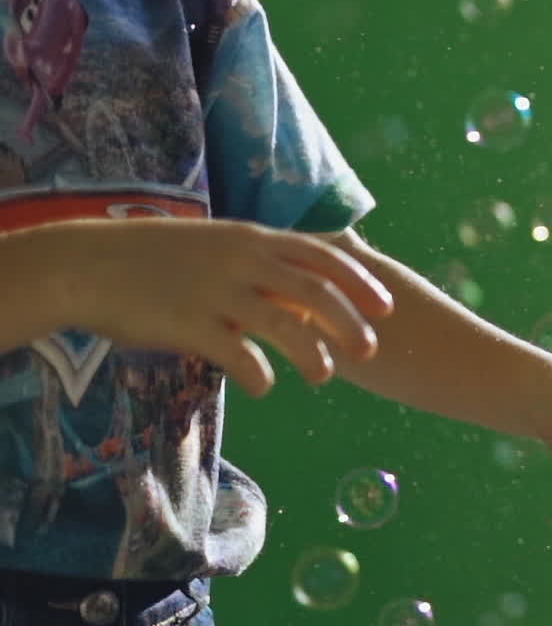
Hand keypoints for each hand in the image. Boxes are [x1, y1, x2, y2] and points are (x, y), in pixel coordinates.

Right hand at [36, 216, 393, 396]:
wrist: (89, 263)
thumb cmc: (158, 258)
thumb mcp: (218, 245)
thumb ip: (260, 260)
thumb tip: (302, 282)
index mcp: (254, 239)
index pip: (323, 256)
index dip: (360, 281)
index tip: (388, 305)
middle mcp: (244, 260)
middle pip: (316, 291)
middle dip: (350, 322)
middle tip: (372, 350)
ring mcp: (218, 290)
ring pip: (283, 323)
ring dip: (311, 353)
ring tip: (325, 377)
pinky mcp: (189, 322)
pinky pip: (236, 352)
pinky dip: (258, 372)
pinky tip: (265, 386)